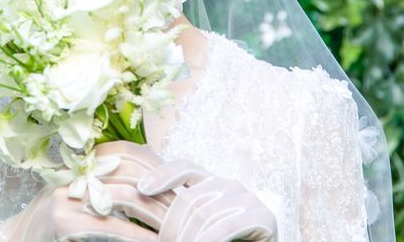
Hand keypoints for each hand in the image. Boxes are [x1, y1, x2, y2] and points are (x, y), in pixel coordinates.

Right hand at [0, 141, 169, 241]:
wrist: (18, 240)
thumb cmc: (54, 226)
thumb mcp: (82, 199)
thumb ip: (108, 188)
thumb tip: (149, 186)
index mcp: (83, 164)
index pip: (127, 152)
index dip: (156, 165)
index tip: (180, 183)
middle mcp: (76, 174)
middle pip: (131, 172)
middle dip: (162, 191)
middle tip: (186, 208)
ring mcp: (69, 196)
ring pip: (125, 196)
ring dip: (156, 213)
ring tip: (177, 227)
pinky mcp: (65, 221)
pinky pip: (111, 225)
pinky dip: (137, 235)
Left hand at [137, 159, 277, 241]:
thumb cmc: (231, 240)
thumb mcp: (203, 223)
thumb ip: (185, 214)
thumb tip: (153, 216)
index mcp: (214, 182)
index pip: (184, 168)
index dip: (162, 174)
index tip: (142, 189)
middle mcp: (230, 184)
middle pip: (189, 198)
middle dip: (170, 226)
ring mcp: (247, 198)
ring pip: (203, 215)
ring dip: (186, 238)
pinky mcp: (262, 216)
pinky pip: (224, 228)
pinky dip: (207, 241)